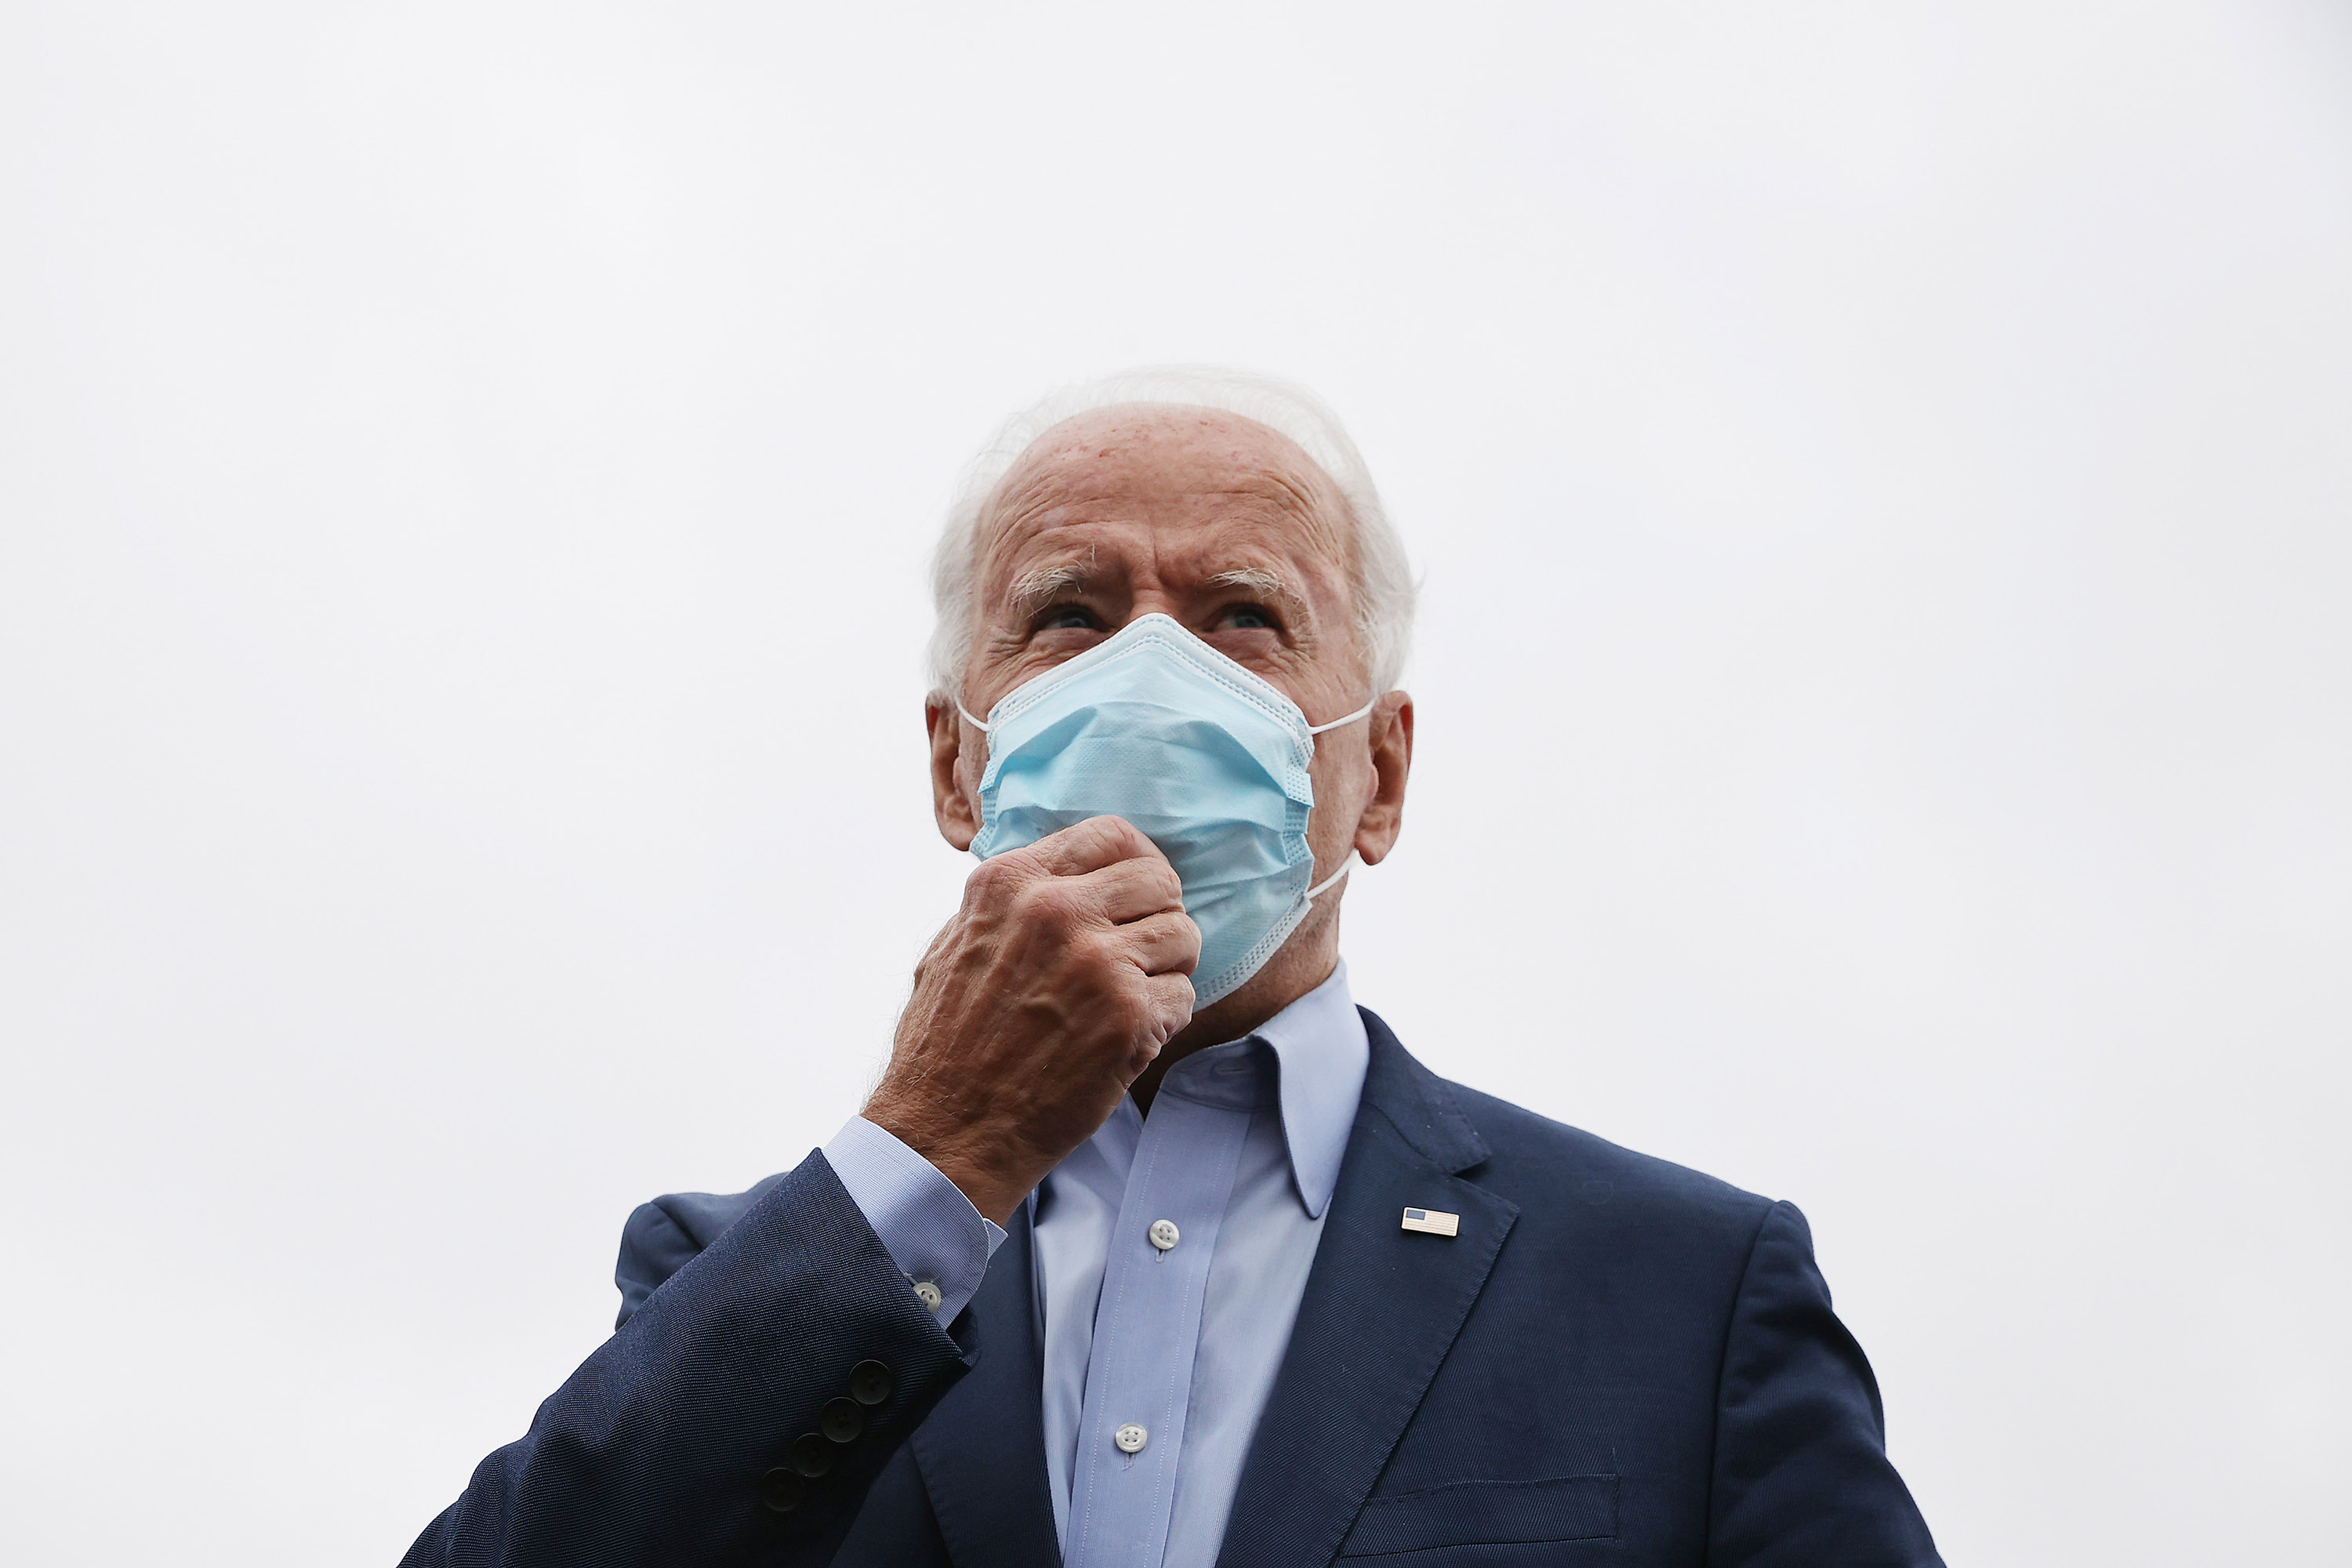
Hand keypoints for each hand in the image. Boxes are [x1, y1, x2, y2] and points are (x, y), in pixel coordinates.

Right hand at [865, 816, 1199, 1223]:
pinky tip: (1123, 1040)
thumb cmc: (946, 1044)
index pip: (1113, 835)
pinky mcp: (1129, 1015)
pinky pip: (1184, 995)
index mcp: (1013, 882)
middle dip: (1158, 919)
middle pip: (1161, 881)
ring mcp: (1097, 961)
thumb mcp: (956, 942)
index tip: (1134, 898)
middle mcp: (1056, 910)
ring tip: (1126, 1002)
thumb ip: (1015, 900)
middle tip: (1138, 957)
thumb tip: (1073, 874)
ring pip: (1183, 936)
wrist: (945, 1129)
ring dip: (1165, 971)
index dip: (1137, 867)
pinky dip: (1163, 1021)